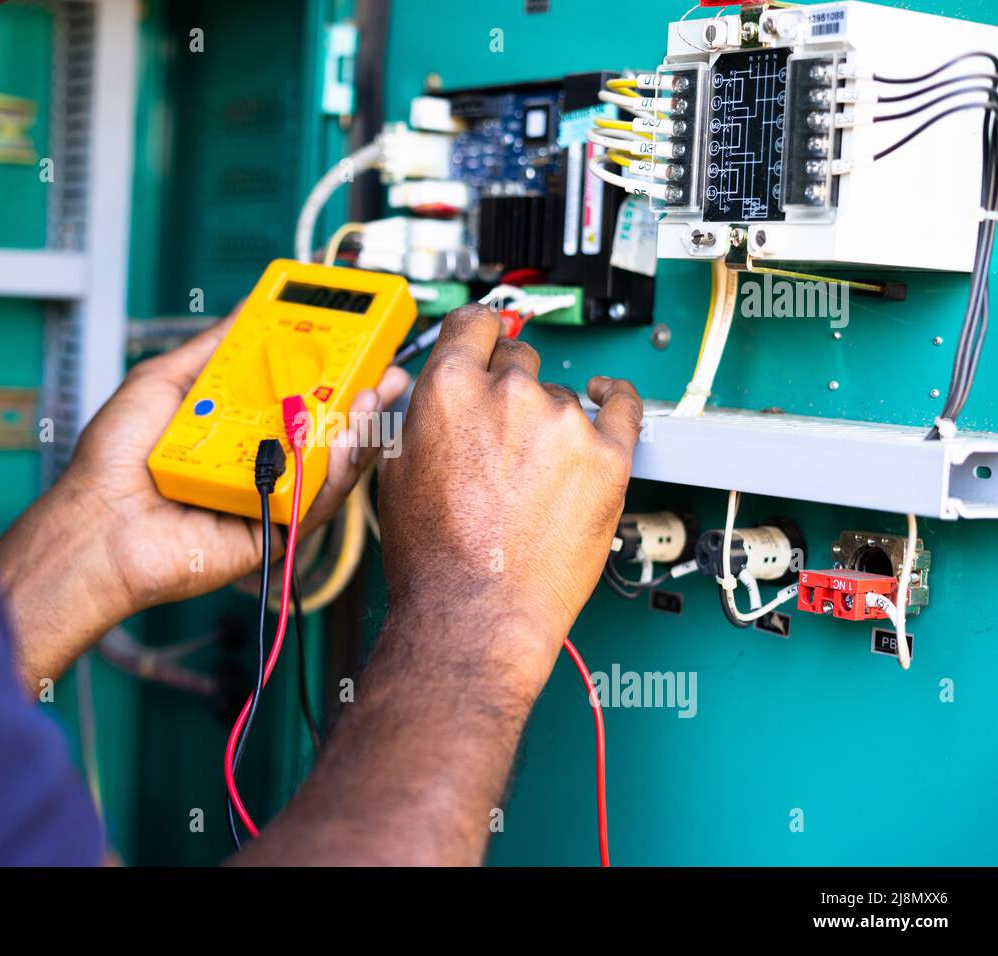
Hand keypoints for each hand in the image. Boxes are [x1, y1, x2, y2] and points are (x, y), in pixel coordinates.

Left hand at [0, 311, 408, 688]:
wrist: (97, 522)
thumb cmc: (114, 462)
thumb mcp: (162, 382)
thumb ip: (211, 349)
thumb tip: (246, 312)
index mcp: (237, 428)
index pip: (295, 395)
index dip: (331, 371)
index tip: (358, 344)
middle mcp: (257, 462)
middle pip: (324, 429)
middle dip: (362, 399)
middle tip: (386, 370)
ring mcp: (267, 497)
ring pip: (329, 465)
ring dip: (358, 430)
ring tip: (373, 396)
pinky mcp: (272, 532)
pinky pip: (314, 502)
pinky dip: (334, 472)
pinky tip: (343, 442)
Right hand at [377, 304, 642, 701]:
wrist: (476, 612)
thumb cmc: (433, 557)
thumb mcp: (393, 470)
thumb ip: (419, 416)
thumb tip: (436, 394)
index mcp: (448, 389)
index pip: (473, 325)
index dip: (478, 337)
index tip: (487, 344)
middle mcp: (508, 392)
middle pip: (518, 356)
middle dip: (510, 386)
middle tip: (505, 433)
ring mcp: (563, 421)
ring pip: (561, 393)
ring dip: (550, 418)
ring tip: (536, 472)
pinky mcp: (609, 454)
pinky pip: (624, 405)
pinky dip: (616, 399)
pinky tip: (608, 400)